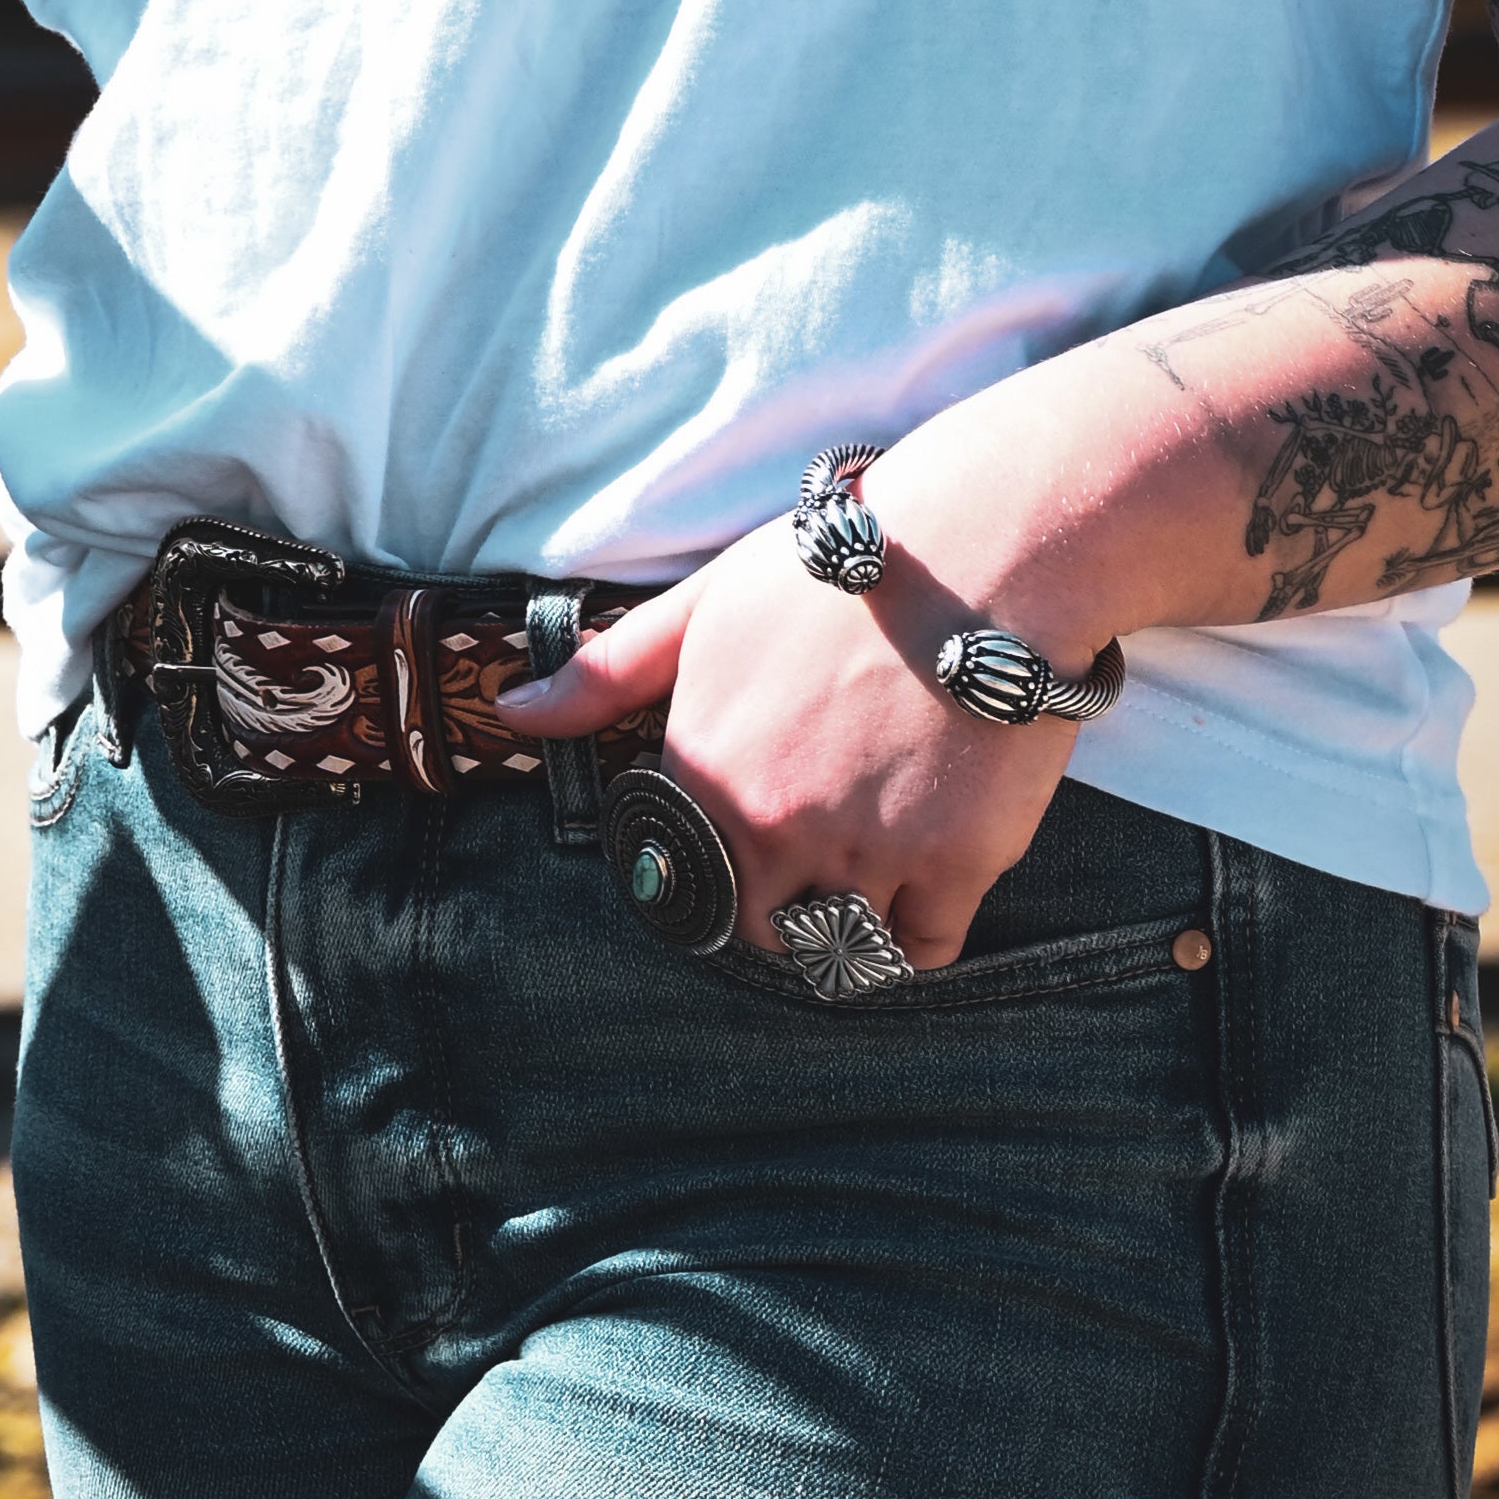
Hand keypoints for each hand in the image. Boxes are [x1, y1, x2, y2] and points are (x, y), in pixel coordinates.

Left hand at [505, 509, 1075, 967]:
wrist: (983, 550)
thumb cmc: (840, 569)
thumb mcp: (705, 605)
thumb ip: (609, 673)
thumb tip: (514, 713)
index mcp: (706, 770)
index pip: (683, 879)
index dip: (717, 866)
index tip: (750, 846)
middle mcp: (773, 823)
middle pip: (762, 928)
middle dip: (783, 908)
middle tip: (820, 860)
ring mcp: (864, 850)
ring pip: (841, 944)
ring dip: (852, 924)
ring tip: (877, 866)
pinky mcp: (953, 862)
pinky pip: (923, 947)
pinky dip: (921, 932)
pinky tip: (927, 886)